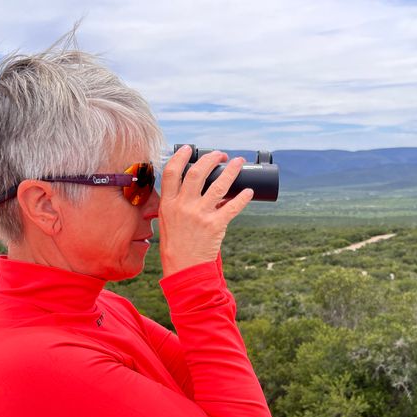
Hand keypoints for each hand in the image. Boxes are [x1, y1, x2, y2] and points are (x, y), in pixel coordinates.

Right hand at [158, 145, 253, 276]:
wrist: (184, 268)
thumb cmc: (176, 245)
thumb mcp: (168, 221)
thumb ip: (177, 203)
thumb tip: (195, 187)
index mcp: (168, 204)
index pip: (171, 172)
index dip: (180, 157)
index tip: (189, 149)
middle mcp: (183, 206)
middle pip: (196, 173)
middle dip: (210, 159)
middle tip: (220, 155)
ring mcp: (199, 215)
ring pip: (218, 185)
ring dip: (231, 171)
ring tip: (238, 162)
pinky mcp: (215, 225)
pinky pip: (232, 207)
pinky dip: (242, 198)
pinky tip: (248, 192)